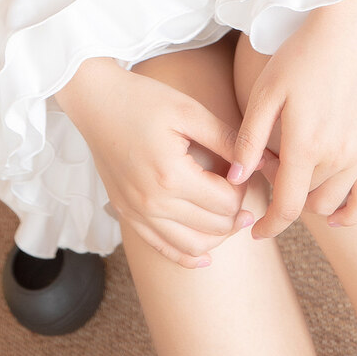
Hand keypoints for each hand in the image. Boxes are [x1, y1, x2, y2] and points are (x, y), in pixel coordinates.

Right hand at [55, 56, 254, 267]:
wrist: (96, 101)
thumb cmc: (143, 100)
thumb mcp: (189, 111)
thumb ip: (227, 140)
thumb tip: (261, 163)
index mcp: (171, 175)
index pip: (226, 202)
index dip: (243, 189)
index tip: (242, 171)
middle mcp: (153, 202)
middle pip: (214, 227)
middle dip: (235, 211)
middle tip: (239, 190)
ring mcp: (137, 212)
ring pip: (193, 246)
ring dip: (219, 236)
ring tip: (231, 217)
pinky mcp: (127, 215)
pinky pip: (163, 248)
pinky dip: (188, 255)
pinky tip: (207, 254)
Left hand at [229, 0, 356, 236]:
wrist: (351, 28)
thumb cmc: (302, 55)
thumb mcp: (265, 91)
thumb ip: (249, 139)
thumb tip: (236, 179)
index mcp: (306, 144)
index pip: (287, 206)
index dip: (269, 225)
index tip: (255, 232)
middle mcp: (339, 155)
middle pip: (306, 201)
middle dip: (284, 194)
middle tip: (271, 166)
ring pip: (332, 201)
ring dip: (310, 198)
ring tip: (296, 173)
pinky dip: (350, 212)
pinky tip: (334, 215)